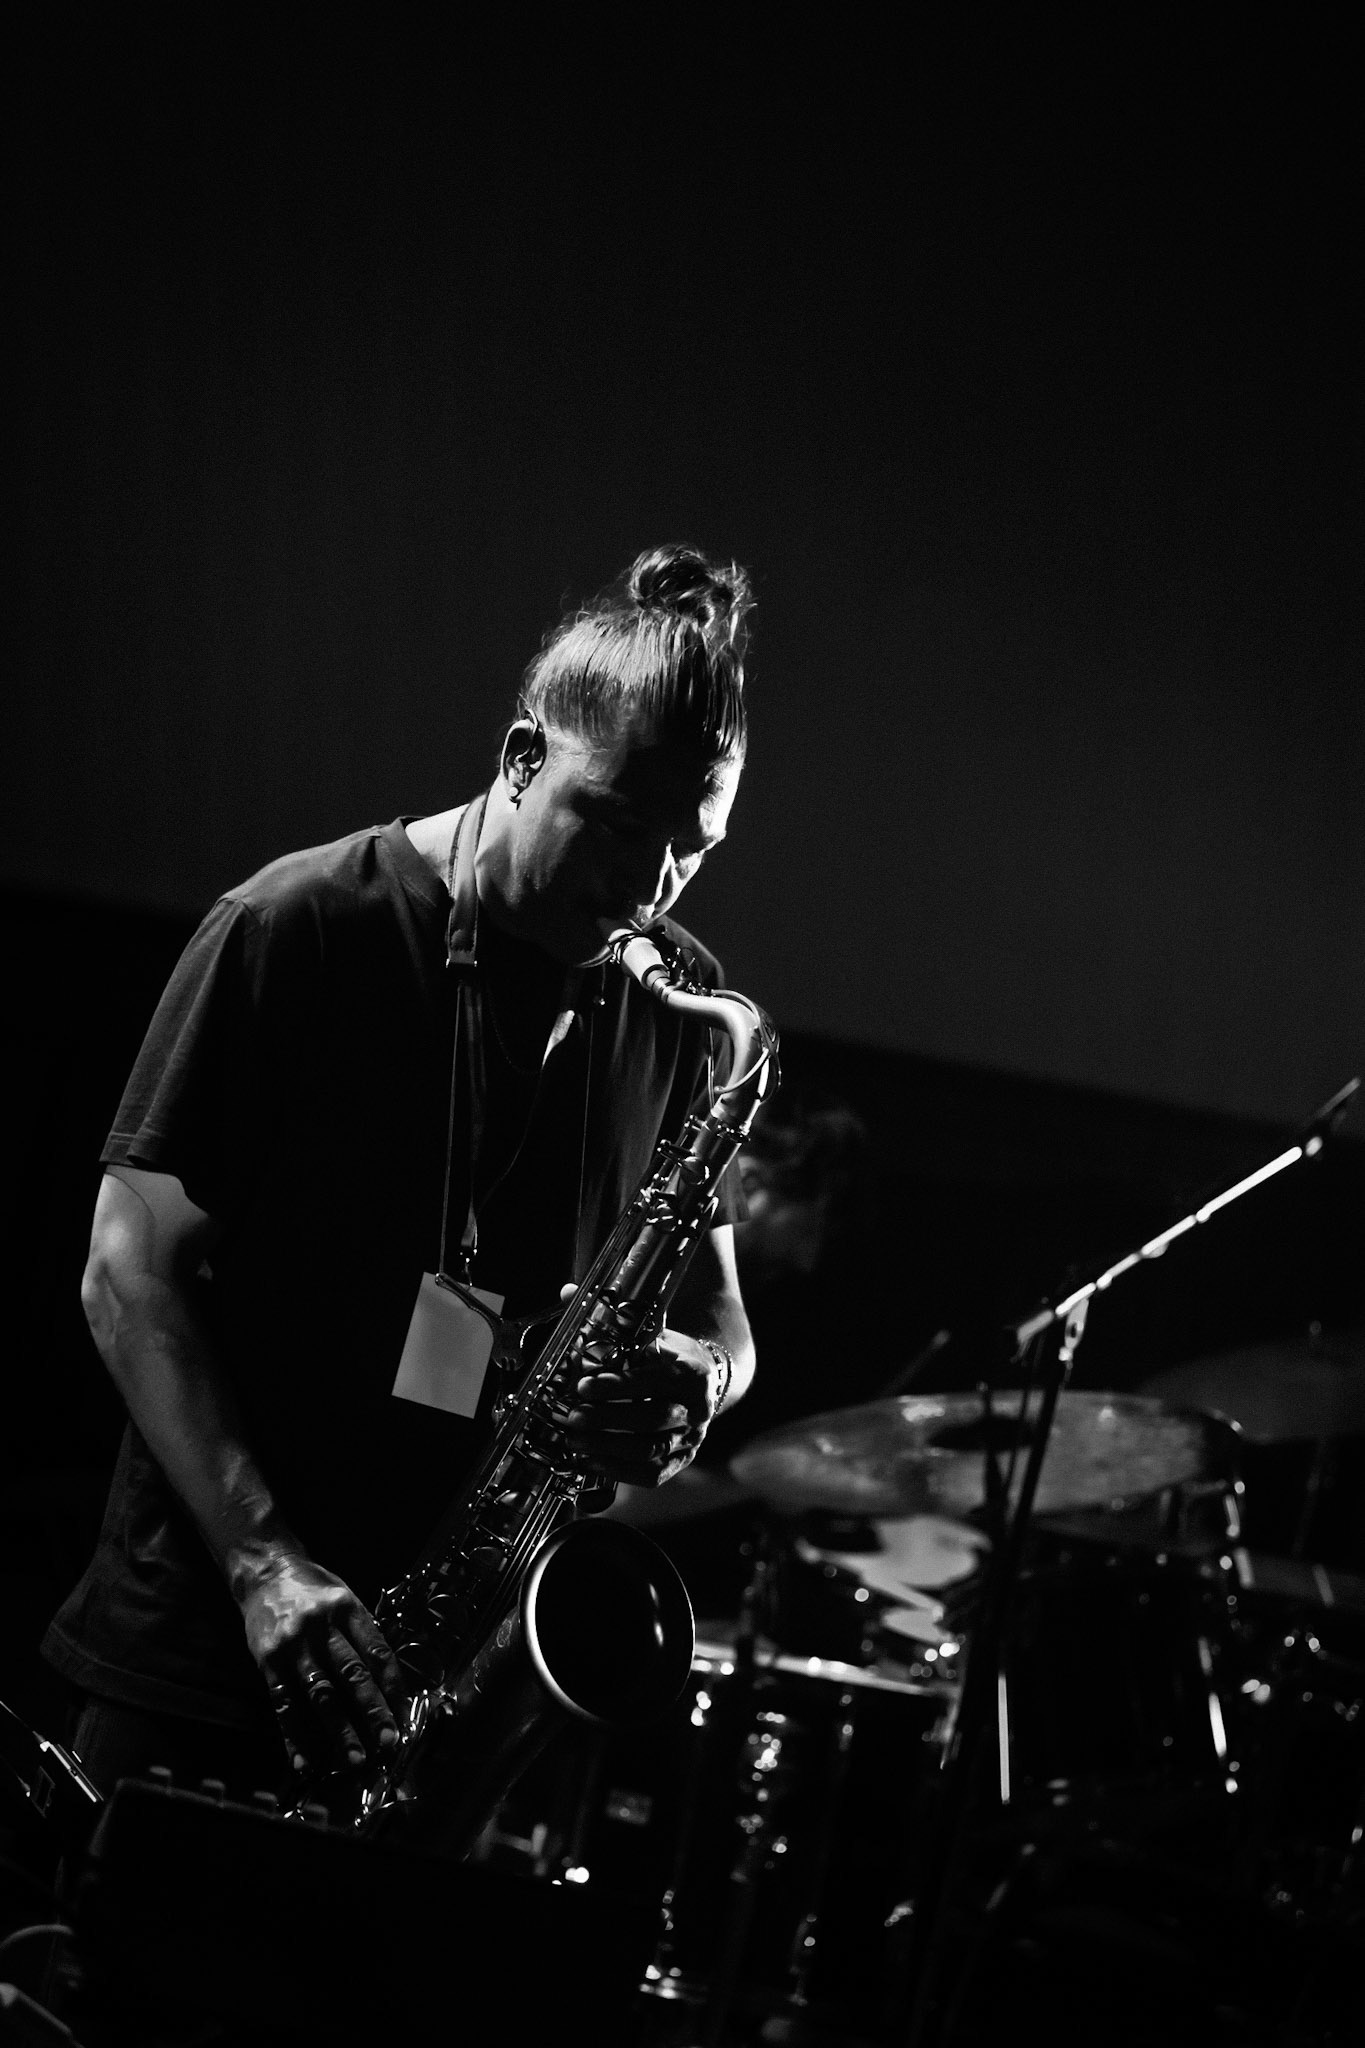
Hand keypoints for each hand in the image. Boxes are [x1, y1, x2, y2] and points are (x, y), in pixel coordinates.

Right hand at [237, 1553, 405, 1779]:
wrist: (265, 1573)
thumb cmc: (313, 1589)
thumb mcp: (345, 1598)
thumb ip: (363, 1634)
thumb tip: (389, 1682)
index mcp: (347, 1608)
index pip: (377, 1650)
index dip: (394, 1684)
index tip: (406, 1714)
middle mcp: (321, 1626)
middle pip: (352, 1673)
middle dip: (372, 1711)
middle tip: (388, 1742)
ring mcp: (293, 1646)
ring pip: (320, 1694)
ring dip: (339, 1731)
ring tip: (355, 1759)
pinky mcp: (268, 1662)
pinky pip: (284, 1704)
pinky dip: (295, 1737)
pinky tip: (305, 1761)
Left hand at [557, 1292, 726, 1487]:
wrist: (707, 1380)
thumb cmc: (670, 1354)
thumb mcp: (649, 1331)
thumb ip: (610, 1318)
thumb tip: (569, 1293)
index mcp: (691, 1372)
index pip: (652, 1381)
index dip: (617, 1386)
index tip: (583, 1386)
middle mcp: (697, 1407)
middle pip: (652, 1419)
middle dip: (608, 1420)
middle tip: (572, 1418)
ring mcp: (693, 1437)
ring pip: (651, 1449)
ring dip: (609, 1448)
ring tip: (575, 1442)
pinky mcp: (683, 1458)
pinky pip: (654, 1473)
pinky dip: (621, 1471)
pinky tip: (592, 1463)